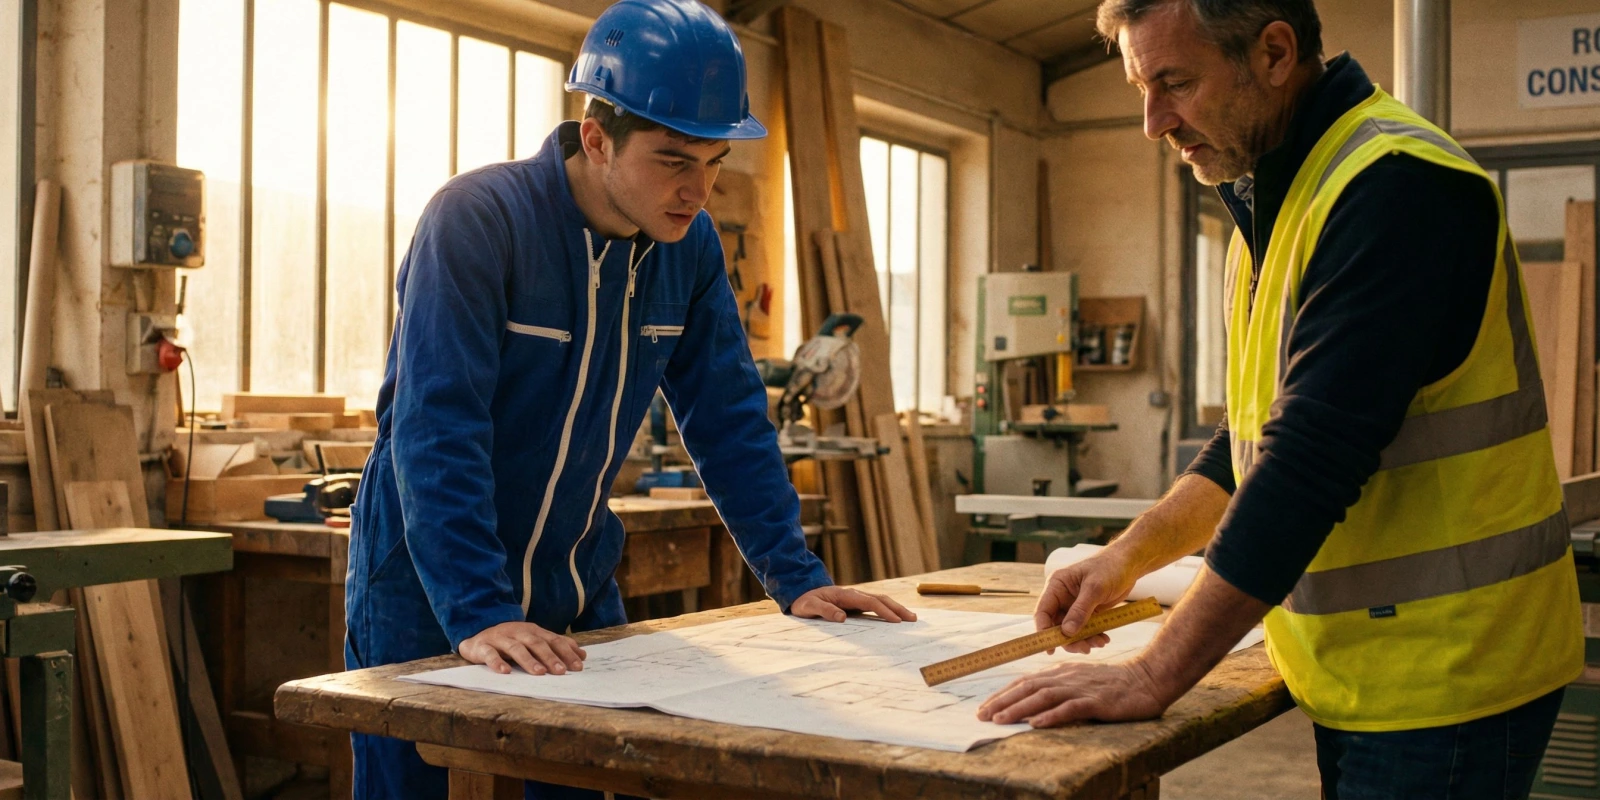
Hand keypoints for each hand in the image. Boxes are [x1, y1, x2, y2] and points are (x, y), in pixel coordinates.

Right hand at [459, 621, 586, 675]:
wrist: (477, 637)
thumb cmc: (511, 641)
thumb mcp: (534, 640)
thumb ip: (557, 646)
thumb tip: (582, 654)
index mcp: (533, 631)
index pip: (553, 640)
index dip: (566, 652)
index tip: (578, 666)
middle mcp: (518, 632)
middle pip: (536, 643)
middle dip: (550, 657)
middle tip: (561, 671)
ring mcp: (500, 638)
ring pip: (516, 648)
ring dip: (528, 660)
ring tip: (539, 673)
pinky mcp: (483, 647)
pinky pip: (490, 654)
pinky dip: (497, 662)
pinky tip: (505, 672)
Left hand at [791, 586, 917, 622]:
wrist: (801, 591)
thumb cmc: (805, 600)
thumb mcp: (809, 607)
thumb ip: (824, 611)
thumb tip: (842, 617)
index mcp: (845, 595)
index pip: (870, 602)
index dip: (884, 611)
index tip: (897, 620)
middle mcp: (854, 594)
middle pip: (881, 599)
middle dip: (898, 608)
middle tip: (913, 619)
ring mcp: (856, 598)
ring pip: (880, 600)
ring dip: (895, 608)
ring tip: (910, 617)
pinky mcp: (855, 603)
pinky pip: (875, 605)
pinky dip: (887, 609)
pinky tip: (894, 617)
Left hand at [977, 660, 1170, 727]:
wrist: (1147, 678)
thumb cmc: (1114, 684)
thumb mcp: (1081, 682)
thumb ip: (1060, 688)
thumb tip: (1035, 703)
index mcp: (1061, 672)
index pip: (1026, 682)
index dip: (1004, 694)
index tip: (986, 707)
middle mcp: (1067, 677)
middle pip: (1028, 687)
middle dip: (1002, 701)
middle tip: (982, 715)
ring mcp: (1081, 688)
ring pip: (1043, 696)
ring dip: (1019, 709)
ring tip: (1000, 720)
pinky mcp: (1097, 701)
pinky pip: (1070, 708)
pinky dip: (1051, 715)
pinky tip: (1036, 724)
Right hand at [1038, 551, 1139, 653]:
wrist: (1129, 565)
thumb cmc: (1110, 568)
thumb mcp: (1095, 588)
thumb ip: (1080, 610)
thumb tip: (1067, 632)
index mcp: (1057, 586)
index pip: (1043, 612)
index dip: (1043, 631)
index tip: (1050, 649)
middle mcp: (1062, 597)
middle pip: (1056, 626)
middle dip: (1069, 640)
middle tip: (1084, 649)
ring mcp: (1075, 606)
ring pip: (1071, 631)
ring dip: (1083, 640)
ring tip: (1100, 642)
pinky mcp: (1088, 612)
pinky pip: (1085, 629)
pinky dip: (1093, 636)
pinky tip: (1104, 639)